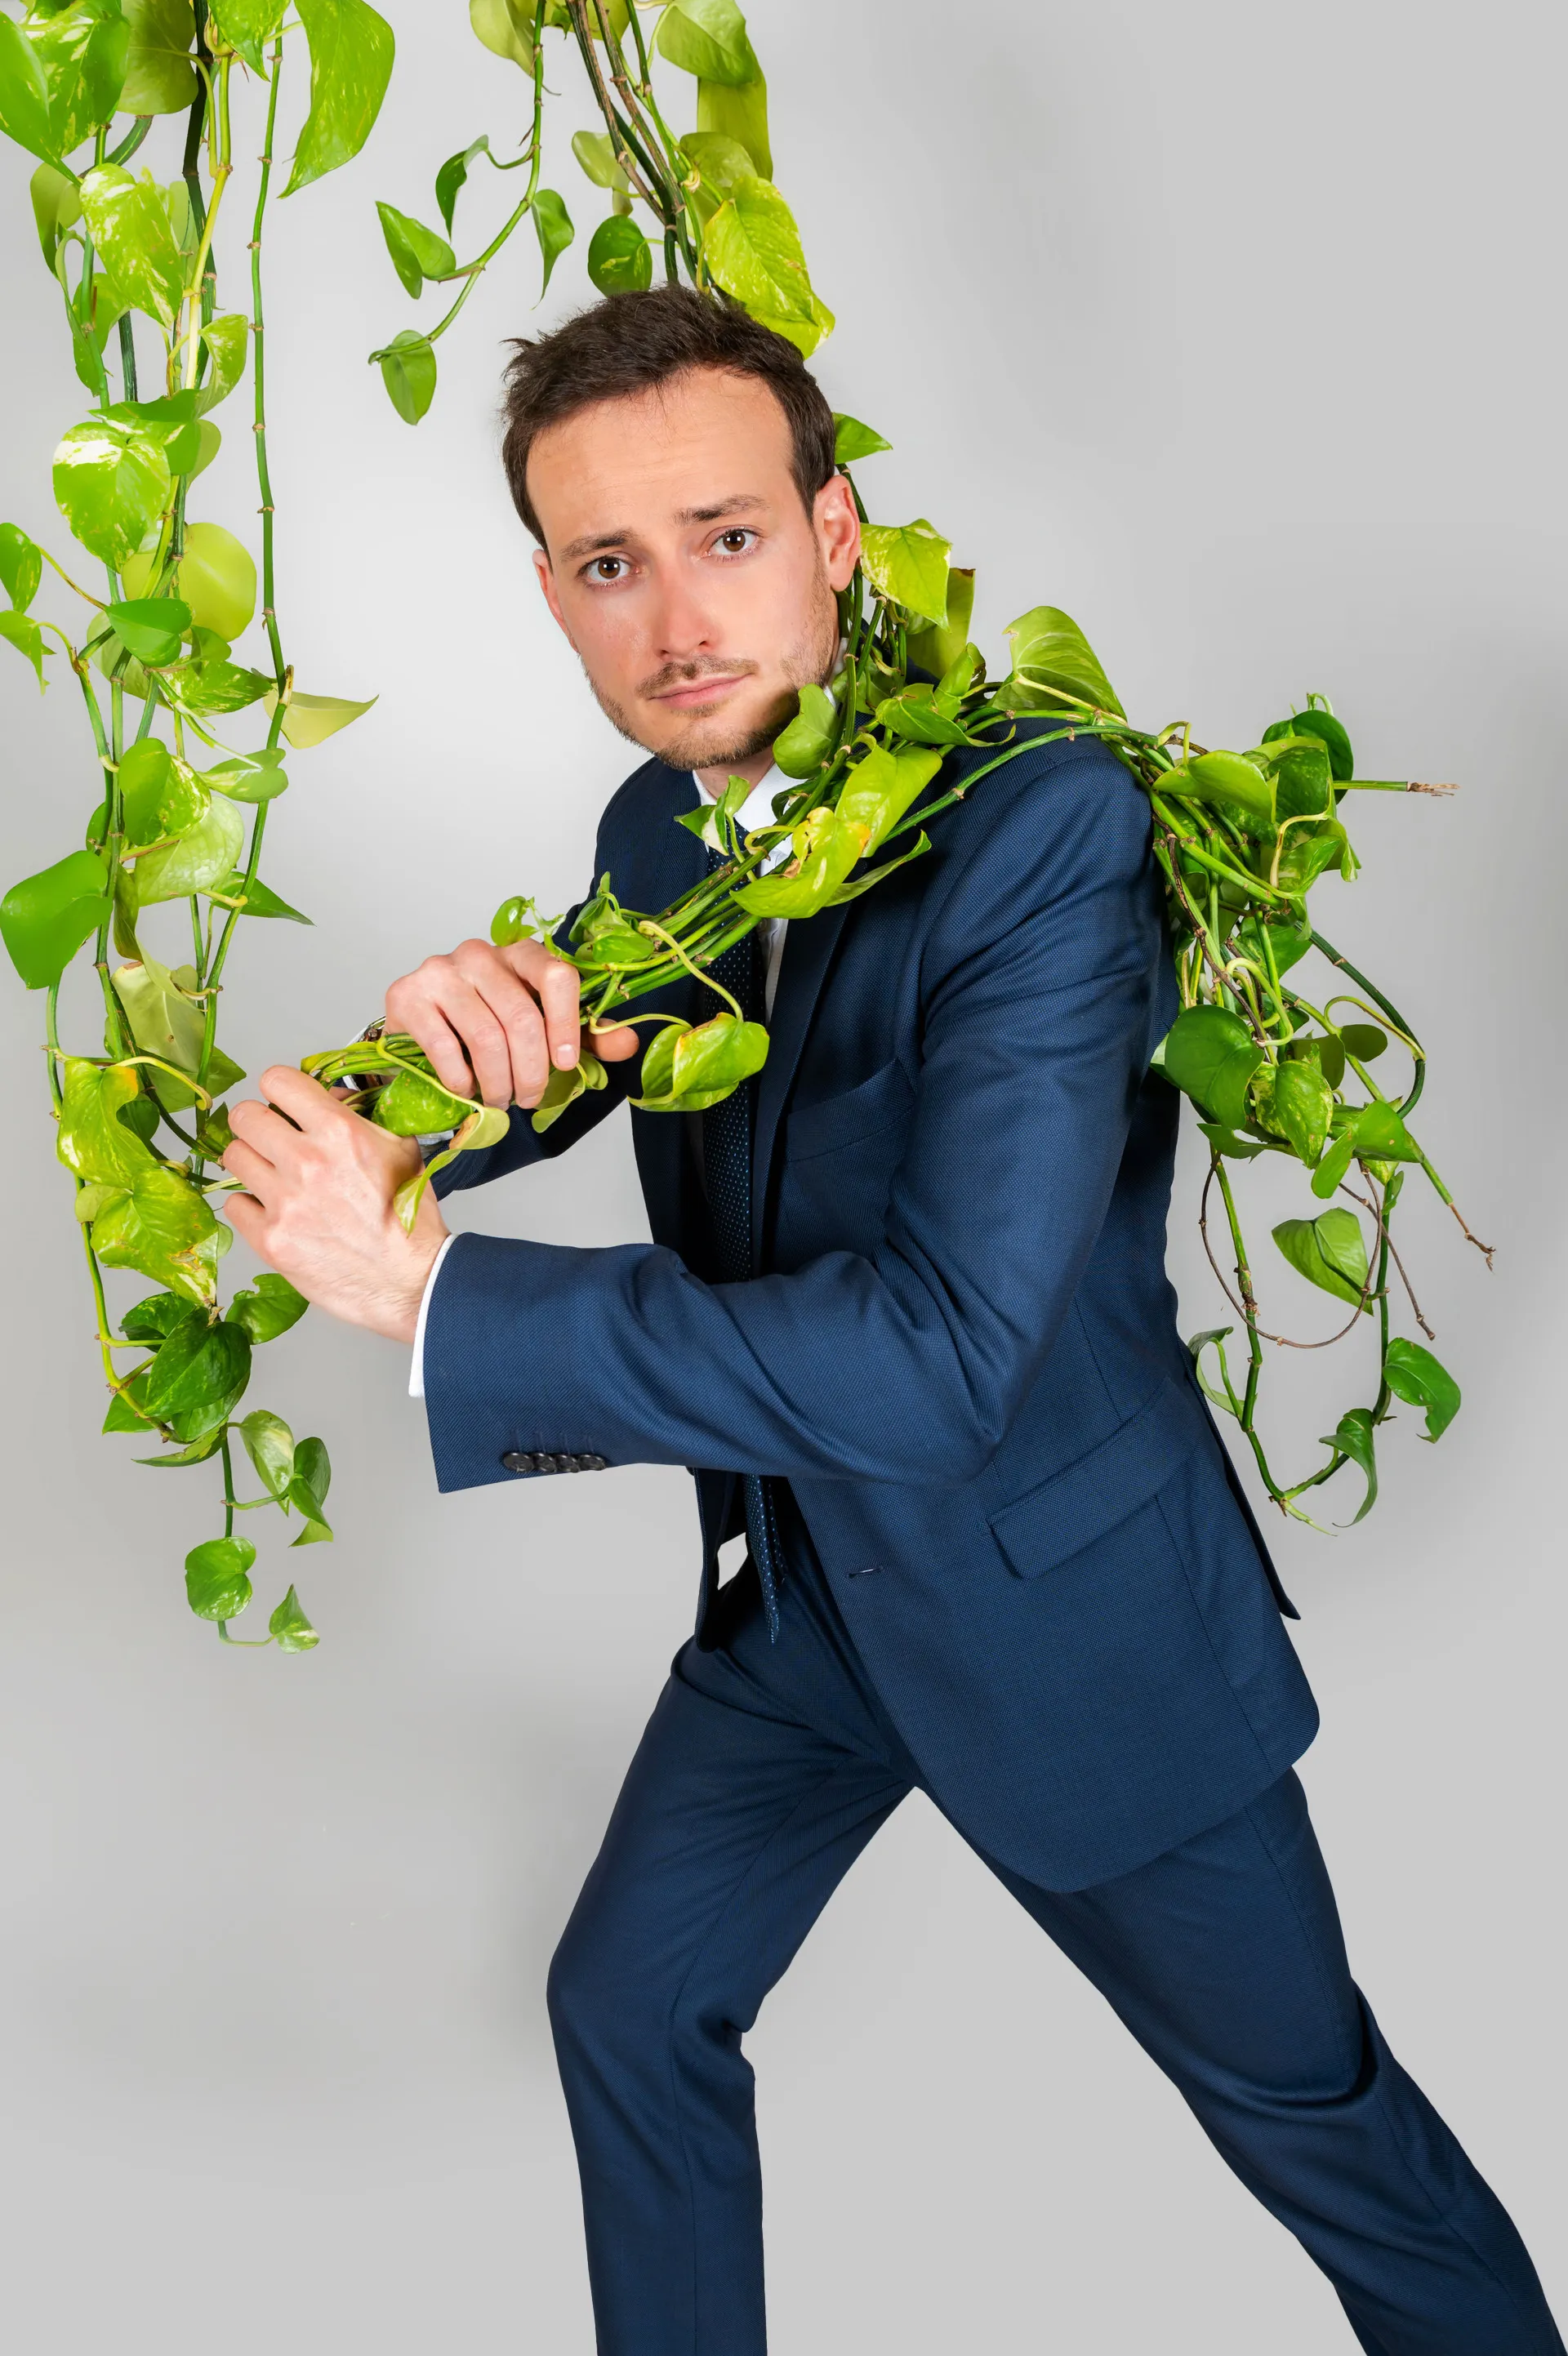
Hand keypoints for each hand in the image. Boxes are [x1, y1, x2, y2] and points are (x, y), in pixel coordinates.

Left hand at [221, 1066, 447, 1343]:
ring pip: (233, 1157)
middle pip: (242, 1116)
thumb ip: (361, 1115)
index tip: (285, 1104)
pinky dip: (251, 1206)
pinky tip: (275, 1212)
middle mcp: (307, 1162)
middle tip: (271, 1139)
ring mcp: (285, 1203)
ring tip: (274, 1177)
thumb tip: (326, 1096)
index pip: (277, 1081)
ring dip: (251, 1162)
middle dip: (257, 1123)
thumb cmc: (410, 1219)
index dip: (279, 1090)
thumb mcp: (401, 1149)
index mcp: (340, 1132)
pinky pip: (234, 1205)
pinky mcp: (271, 1240)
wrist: (411, 1281)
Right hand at [384, 937, 638, 1109]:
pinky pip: (445, 1047)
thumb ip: (585, 1036)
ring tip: (501, 1100)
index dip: (567, 1023)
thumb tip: (629, 1043)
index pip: (556, 974)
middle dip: (532, 1071)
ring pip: (487, 1036)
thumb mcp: (543, 1031)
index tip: (566, 1064)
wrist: (419, 1034)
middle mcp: (479, 953)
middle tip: (530, 1099)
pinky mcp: (406, 996)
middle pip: (522, 1016)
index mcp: (521, 954)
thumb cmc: (487, 1028)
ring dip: (499, 1082)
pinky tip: (467, 1089)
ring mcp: (439, 971)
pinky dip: (462, 1079)